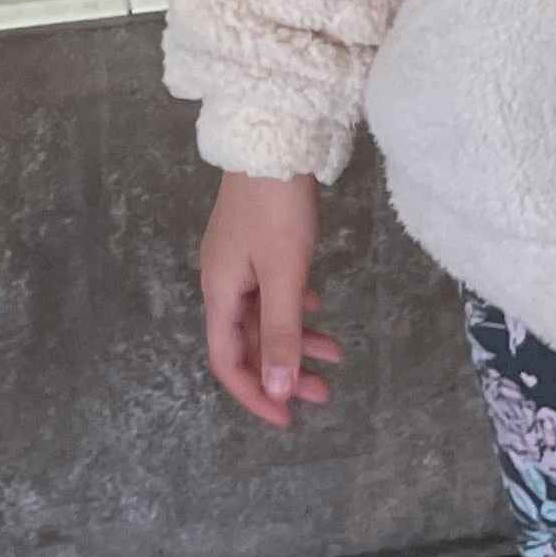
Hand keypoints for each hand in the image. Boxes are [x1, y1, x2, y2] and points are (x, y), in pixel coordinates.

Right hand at [198, 170, 342, 429]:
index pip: (228, 362)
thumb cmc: (276, 208)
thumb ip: (282, 333)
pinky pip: (272, 289)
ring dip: (296, 339)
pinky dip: (294, 307)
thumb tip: (280, 391)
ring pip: (265, 316)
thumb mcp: (284, 274)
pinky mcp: (256, 242)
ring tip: (336, 354)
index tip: (289, 418)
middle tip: (324, 393)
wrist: (271, 138)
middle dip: (284, 371)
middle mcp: (223, 281)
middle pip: (248, 342)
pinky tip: (316, 305)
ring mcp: (239, 260)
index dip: (256, 395)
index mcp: (220, 293)